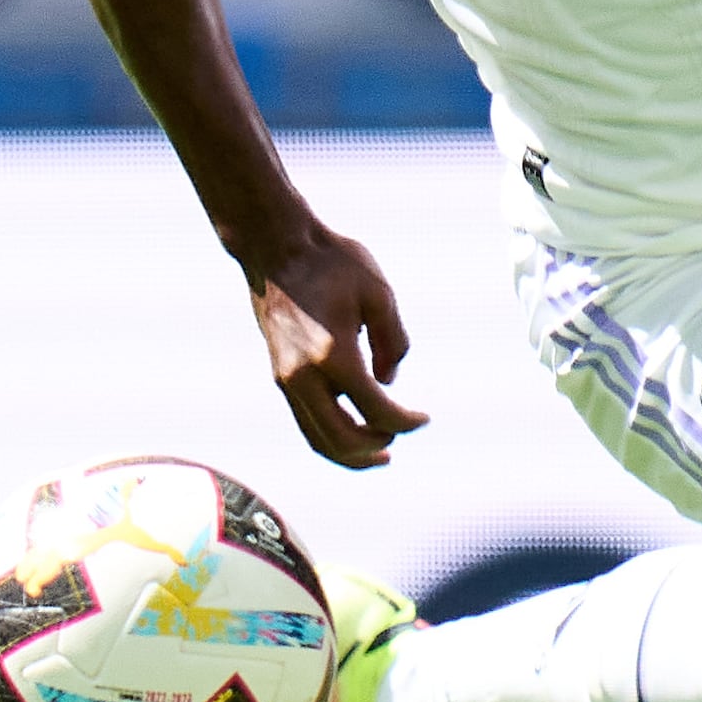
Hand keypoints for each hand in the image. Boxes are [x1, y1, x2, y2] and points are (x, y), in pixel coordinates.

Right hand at [247, 223, 426, 470]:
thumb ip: (392, 342)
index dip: (406, 421)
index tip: (424, 418)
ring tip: (378, 452)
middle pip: (341, 439)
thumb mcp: (379, 293)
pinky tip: (353, 428)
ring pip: (318, 438)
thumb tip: (387, 382)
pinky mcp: (280, 376)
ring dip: (350, 453)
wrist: (276, 248)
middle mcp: (304, 375)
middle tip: (398, 441)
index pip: (375, 409)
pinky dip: (331, 435)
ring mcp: (287, 379)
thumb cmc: (331, 263)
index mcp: (333, 354)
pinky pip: (306, 421)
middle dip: (375, 448)